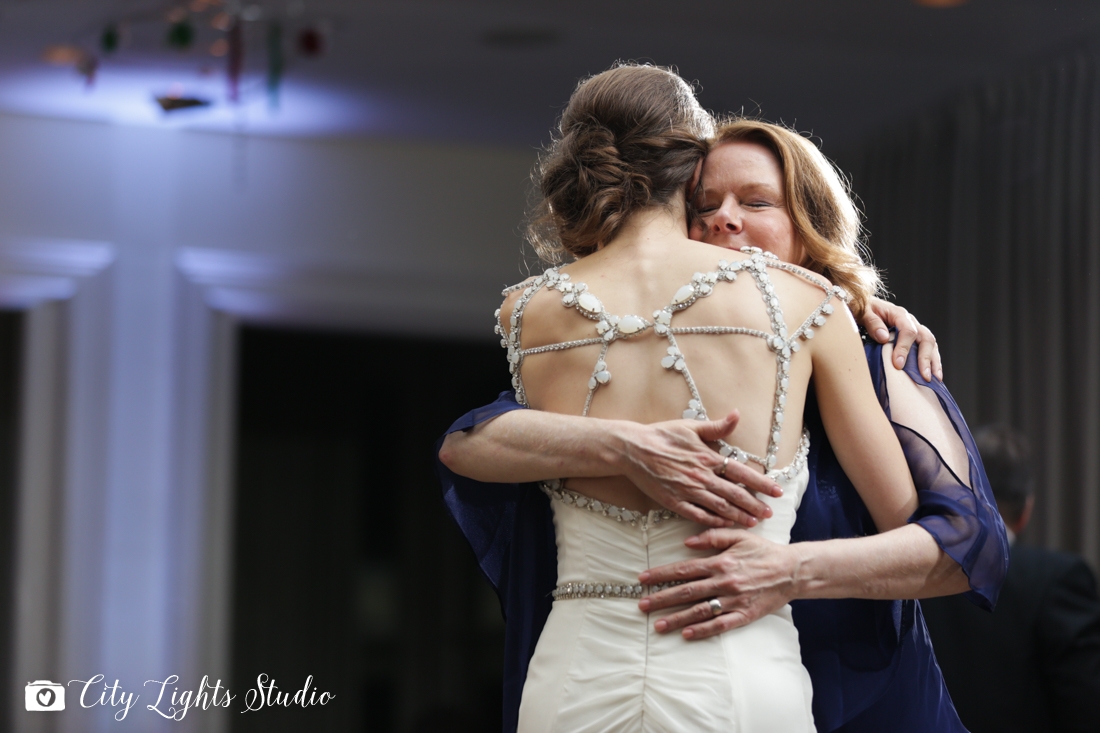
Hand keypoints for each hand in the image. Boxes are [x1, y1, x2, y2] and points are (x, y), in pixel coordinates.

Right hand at [619, 412, 782, 527]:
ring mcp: (688, 490)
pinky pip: (697, 515)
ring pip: (719, 507)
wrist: (633, 449)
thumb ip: (717, 427)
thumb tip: (737, 415)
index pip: (742, 473)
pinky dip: (713, 521)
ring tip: (752, 523)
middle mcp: (701, 476)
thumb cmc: (662, 435)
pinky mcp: (674, 501)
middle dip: (754, 505)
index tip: (777, 491)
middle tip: (769, 514)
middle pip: (735, 494)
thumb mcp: (691, 427)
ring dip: (738, 516)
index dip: (762, 483)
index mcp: (708, 457)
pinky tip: (724, 524)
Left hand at [636, 529, 797, 639]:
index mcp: (720, 562)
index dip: (661, 574)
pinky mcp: (744, 615)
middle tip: (642, 605)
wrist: (792, 571)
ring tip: (658, 625)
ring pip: (699, 611)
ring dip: (677, 618)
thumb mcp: (739, 536)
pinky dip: (703, 630)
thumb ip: (713, 537)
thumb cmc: (764, 551)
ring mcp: (733, 600)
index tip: (643, 579)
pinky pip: (720, 625)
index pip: (683, 569)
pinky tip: (687, 635)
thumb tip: (687, 542)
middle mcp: (723, 582)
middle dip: (661, 598)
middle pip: (686, 592)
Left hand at [862, 297, 941, 381]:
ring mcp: (915, 329)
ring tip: (934, 379)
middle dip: (925, 358)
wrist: (865, 306)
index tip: (898, 364)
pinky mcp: (915, 338)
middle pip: (925, 338)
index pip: (908, 331)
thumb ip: (873, 323)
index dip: (904, 348)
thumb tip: (884, 337)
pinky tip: (934, 376)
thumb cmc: (863, 309)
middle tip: (923, 376)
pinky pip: (929, 349)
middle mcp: (911, 321)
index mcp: (899, 314)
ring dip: (934, 362)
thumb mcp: (863, 312)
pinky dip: (933, 362)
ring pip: (930, 344)